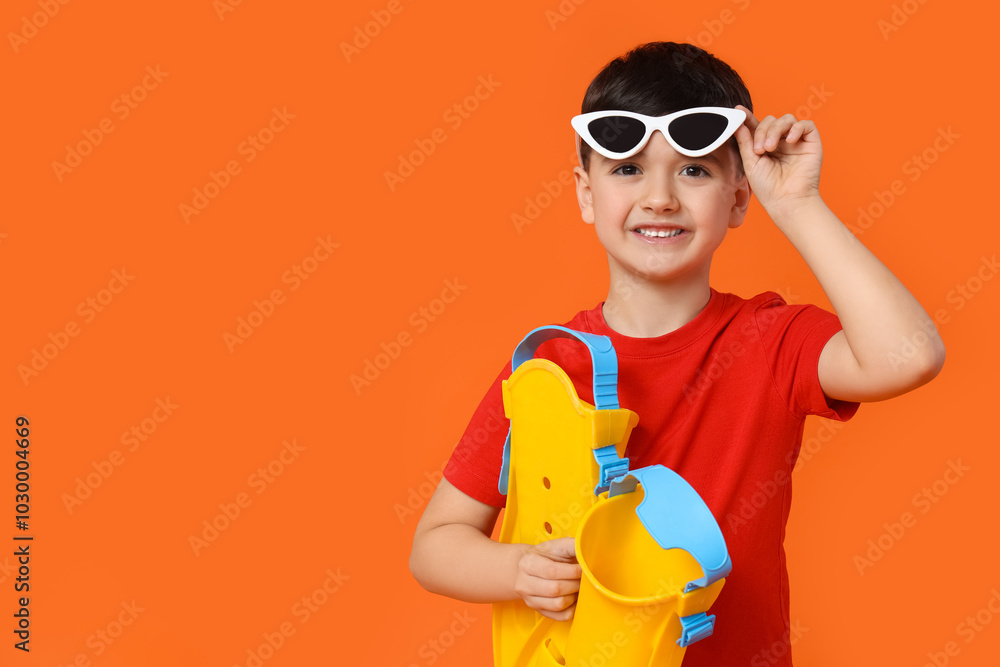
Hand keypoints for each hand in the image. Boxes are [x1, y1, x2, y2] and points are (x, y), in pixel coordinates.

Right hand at [513, 537, 581, 620]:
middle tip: (582, 578)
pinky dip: (572, 608)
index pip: (552, 571)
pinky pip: (561, 616)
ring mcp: (530, 600)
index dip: (572, 571)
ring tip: (577, 586)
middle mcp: (524, 583)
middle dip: (575, 584)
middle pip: (555, 589)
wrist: (531, 568)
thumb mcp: (556, 545)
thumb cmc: (547, 556)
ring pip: (558, 604)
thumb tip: (588, 548)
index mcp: (528, 563)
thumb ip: (571, 545)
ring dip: (574, 596)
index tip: (582, 568)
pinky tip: (573, 597)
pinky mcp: (539, 612)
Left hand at [732, 104, 823, 220]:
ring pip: (786, 119)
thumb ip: (745, 141)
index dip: (748, 118)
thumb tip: (737, 120)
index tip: (738, 112)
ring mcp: (796, 141)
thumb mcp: (751, 162)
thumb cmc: (768, 187)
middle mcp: (781, 142)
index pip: (757, 126)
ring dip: (775, 130)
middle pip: (771, 120)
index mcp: (766, 146)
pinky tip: (788, 141)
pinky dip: (796, 128)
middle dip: (762, 131)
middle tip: (759, 150)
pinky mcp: (811, 143)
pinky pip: (806, 124)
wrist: (786, 201)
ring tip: (770, 148)